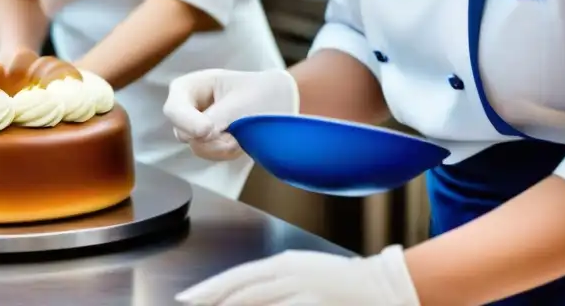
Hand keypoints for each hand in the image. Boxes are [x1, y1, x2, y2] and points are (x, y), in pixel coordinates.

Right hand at [162, 69, 298, 160]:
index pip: (174, 107)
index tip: (208, 130)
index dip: (186, 121)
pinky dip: (228, 152)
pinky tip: (242, 141)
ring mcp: (198, 125)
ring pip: (197, 147)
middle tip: (234, 136)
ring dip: (222, 146)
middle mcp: (191, 106)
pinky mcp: (209, 141)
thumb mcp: (240, 102)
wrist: (284, 103)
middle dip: (211, 138)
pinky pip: (210, 154)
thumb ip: (217, 118)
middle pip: (183, 131)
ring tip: (243, 135)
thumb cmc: (262, 92)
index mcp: (194, 85)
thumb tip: (200, 136)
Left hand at [175, 246, 420, 305]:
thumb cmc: (339, 281)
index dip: (211, 285)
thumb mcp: (301, 274)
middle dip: (211, 296)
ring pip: (254, 300)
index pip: (238, 275)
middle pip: (240, 286)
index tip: (189, 295)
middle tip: (187, 302)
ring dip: (230, 305)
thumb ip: (274, 283)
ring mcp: (299, 289)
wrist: (377, 285)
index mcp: (284, 263)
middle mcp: (287, 272)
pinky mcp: (311, 302)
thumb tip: (245, 295)